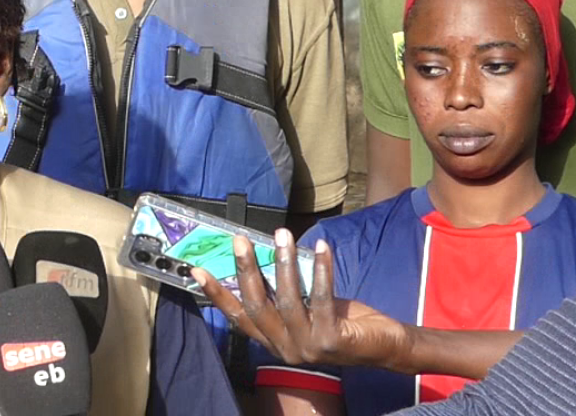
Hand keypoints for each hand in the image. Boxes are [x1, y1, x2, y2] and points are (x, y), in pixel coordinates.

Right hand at [191, 230, 412, 369]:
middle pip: (259, 306)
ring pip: (288, 300)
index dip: (217, 294)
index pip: (239, 317)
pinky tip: (321, 247)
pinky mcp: (332, 341)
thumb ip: (285, 293)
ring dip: (284, 262)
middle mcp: (286, 349)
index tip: (197, 270)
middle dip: (247, 269)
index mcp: (274, 342)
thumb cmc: (342, 322)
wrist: (385, 346)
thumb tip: (263, 254)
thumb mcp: (306, 308)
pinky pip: (322, 298)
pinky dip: (321, 269)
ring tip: (283, 235)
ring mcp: (308, 348)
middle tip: (241, 240)